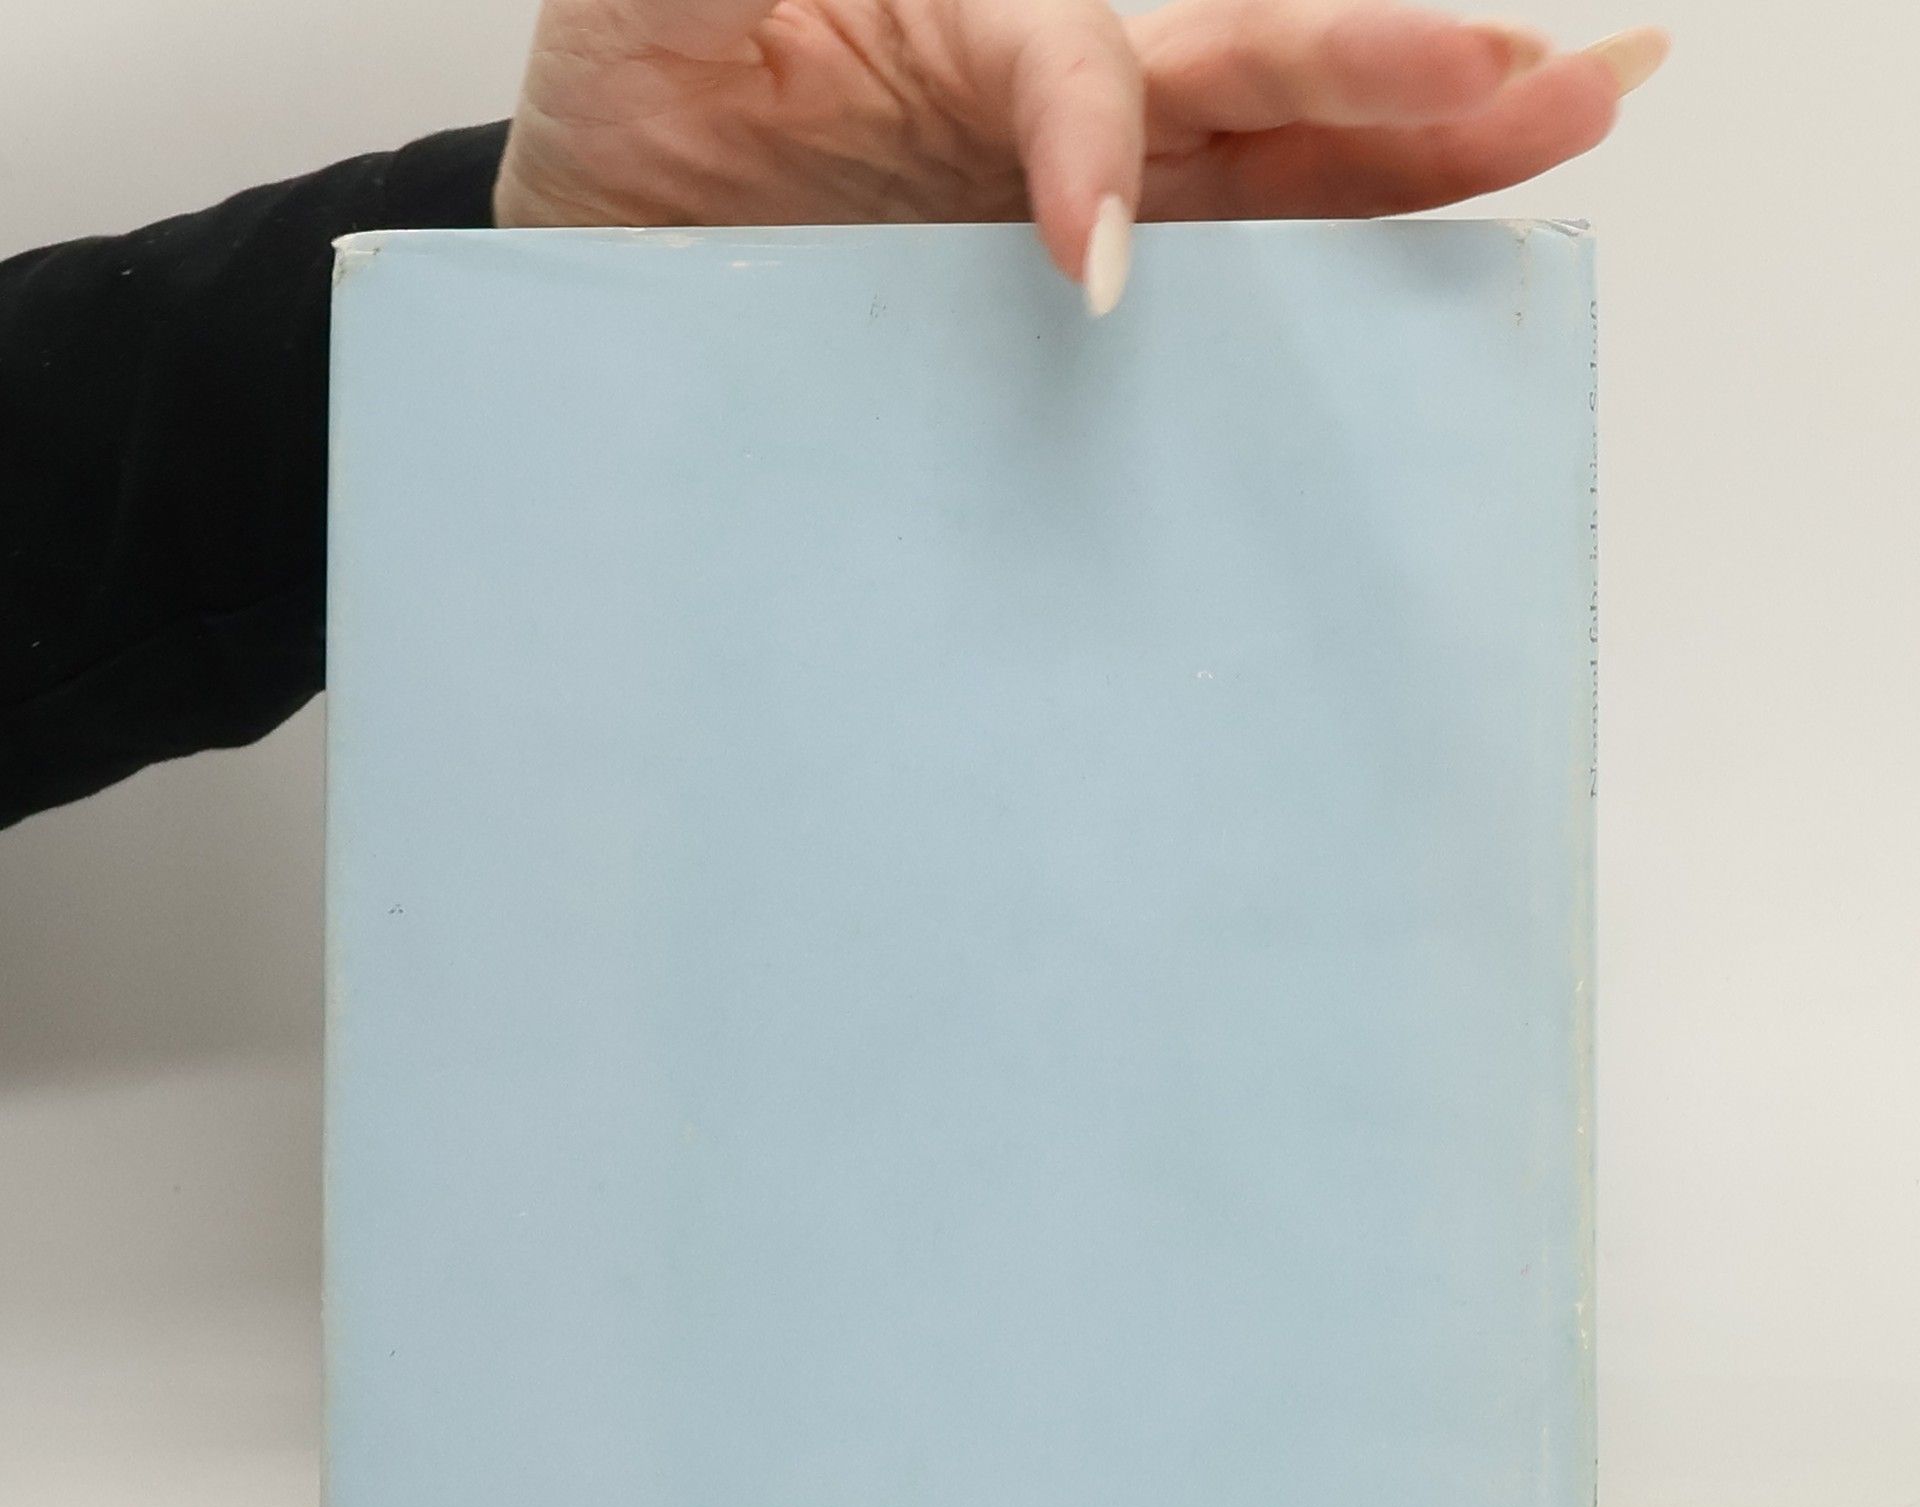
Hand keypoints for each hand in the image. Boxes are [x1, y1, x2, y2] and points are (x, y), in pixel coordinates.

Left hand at [495, 0, 1667, 312]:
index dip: (1101, 142)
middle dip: (1394, 75)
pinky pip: (1223, 281)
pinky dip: (1325, 276)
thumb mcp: (659, 8)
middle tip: (1549, 69)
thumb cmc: (635, 104)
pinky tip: (1428, 265)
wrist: (608, 247)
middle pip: (1252, 74)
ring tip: (1565, 117)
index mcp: (974, 9)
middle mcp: (1055, 95)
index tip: (1091, 263)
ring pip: (1279, 172)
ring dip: (1420, 159)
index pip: (1088, 56)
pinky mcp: (1069, 300)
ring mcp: (1079, 197)